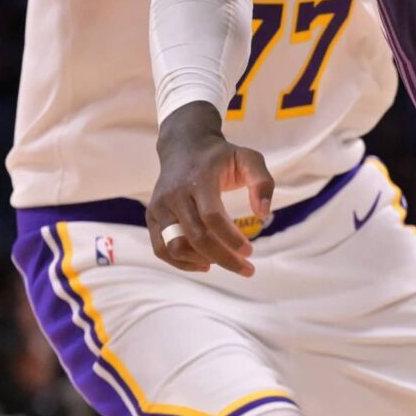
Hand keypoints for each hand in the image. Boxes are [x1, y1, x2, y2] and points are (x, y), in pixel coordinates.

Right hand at [147, 105, 274, 276]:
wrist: (183, 147)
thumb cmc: (220, 157)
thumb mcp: (248, 158)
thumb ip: (262, 182)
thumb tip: (263, 214)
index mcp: (199, 179)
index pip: (212, 216)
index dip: (231, 239)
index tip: (250, 251)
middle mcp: (175, 194)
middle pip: (196, 237)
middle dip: (223, 258)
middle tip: (247, 268)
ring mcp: (159, 206)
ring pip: (175, 247)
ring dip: (202, 261)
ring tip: (226, 261)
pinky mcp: (152, 216)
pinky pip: (161, 249)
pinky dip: (181, 263)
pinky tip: (204, 264)